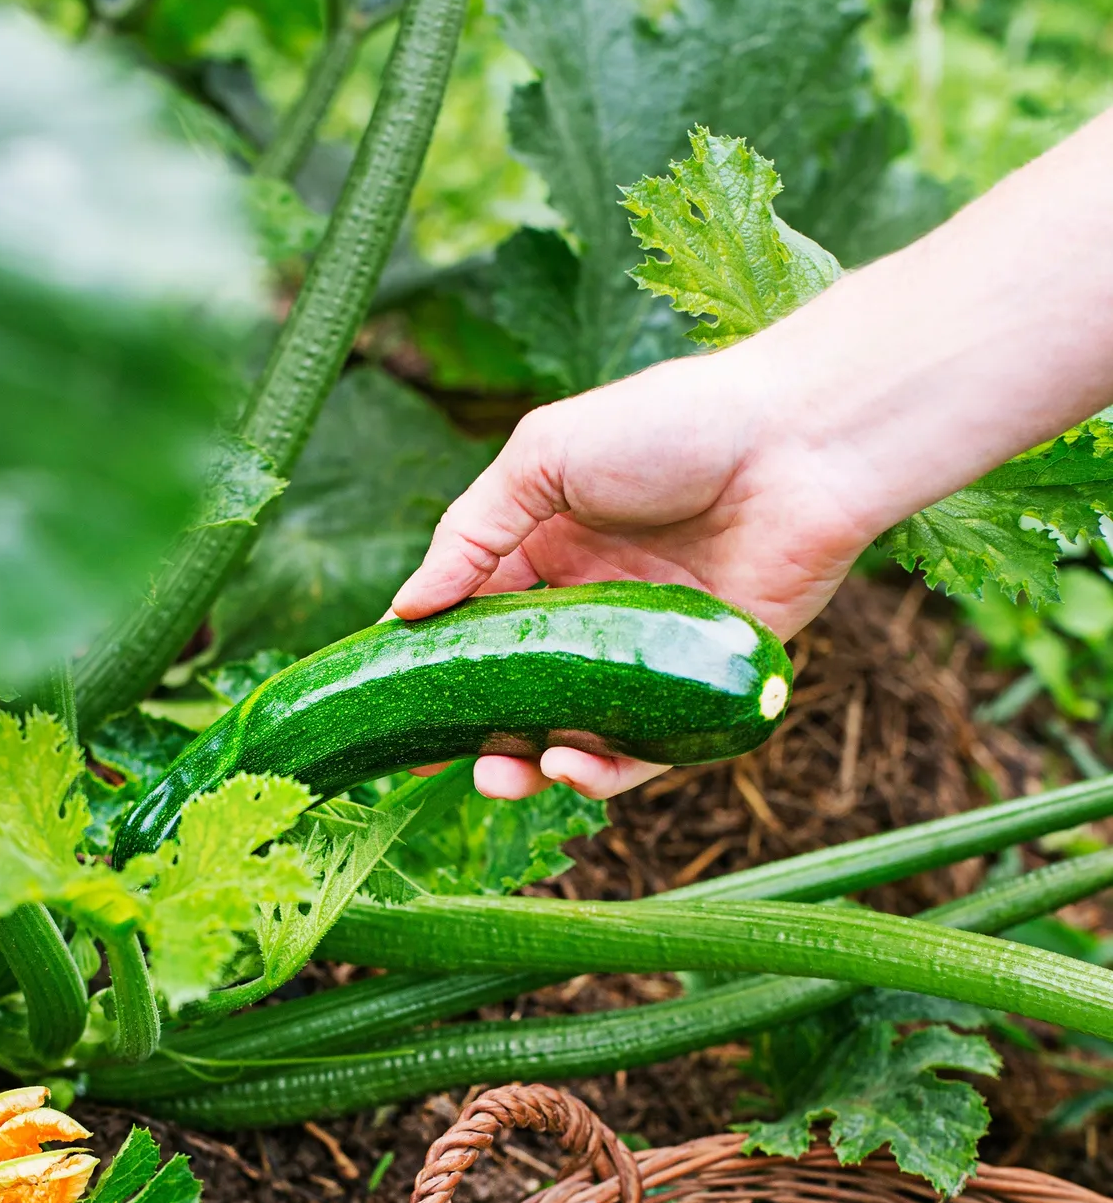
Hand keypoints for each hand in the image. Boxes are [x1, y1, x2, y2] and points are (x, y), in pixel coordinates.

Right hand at [392, 345, 874, 801]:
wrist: (799, 444)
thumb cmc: (672, 426)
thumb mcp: (543, 457)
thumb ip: (470, 534)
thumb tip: (404, 610)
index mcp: (554, 548)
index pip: (483, 622)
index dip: (442, 665)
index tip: (404, 707)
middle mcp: (599, 606)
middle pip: (526, 690)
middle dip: (482, 731)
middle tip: (446, 760)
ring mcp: (650, 653)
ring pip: (579, 731)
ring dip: (532, 764)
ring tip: (501, 776)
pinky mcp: (704, 687)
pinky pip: (649, 749)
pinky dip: (605, 770)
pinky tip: (569, 767)